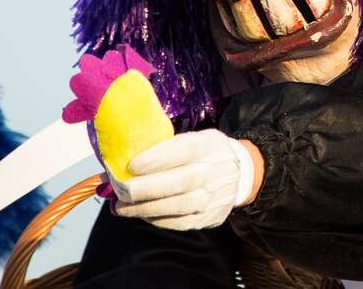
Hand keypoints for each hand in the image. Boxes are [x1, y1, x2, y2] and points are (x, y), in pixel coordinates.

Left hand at [112, 129, 258, 229]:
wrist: (240, 173)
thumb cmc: (205, 154)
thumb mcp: (195, 139)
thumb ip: (167, 146)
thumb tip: (124, 157)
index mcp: (209, 146)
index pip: (185, 150)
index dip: (157, 158)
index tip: (132, 165)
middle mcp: (216, 171)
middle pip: (182, 181)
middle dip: (147, 188)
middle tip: (122, 190)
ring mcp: (216, 196)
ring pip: (180, 206)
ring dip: (147, 208)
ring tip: (123, 207)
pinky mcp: (211, 216)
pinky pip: (182, 222)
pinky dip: (158, 220)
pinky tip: (142, 214)